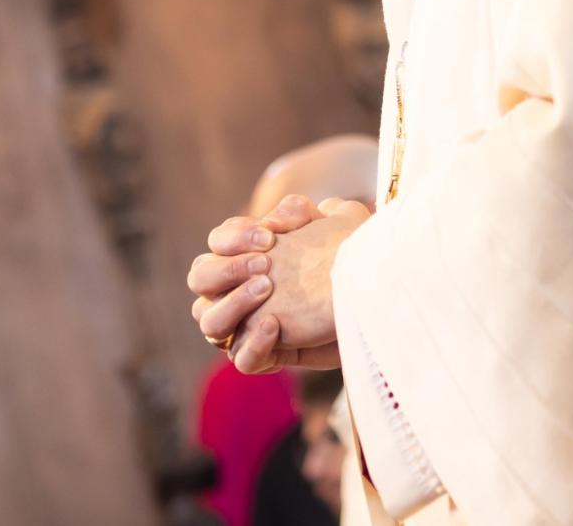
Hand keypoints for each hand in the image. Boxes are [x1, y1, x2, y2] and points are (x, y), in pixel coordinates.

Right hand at [187, 195, 332, 360]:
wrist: (373, 298)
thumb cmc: (346, 259)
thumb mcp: (330, 225)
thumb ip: (297, 212)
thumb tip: (271, 220)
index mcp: (244, 256)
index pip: (217, 242)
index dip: (233, 239)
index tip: (270, 238)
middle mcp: (235, 292)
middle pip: (200, 279)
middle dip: (226, 270)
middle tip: (265, 265)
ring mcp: (245, 327)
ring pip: (211, 324)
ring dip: (234, 305)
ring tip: (268, 289)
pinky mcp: (266, 356)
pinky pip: (242, 360)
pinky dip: (253, 344)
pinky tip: (274, 325)